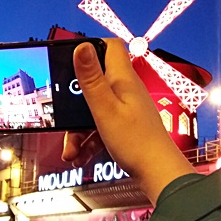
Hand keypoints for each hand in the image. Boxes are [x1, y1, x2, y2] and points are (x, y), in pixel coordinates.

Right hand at [62, 39, 193, 205]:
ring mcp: (126, 109)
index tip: (70, 62)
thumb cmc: (136, 142)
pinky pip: (99, 127)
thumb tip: (82, 45)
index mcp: (123, 80)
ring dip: (78, 129)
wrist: (157, 174)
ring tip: (70, 149)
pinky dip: (88, 140)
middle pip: (94, 83)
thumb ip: (91, 78)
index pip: (110, 47)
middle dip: (74, 102)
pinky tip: (79, 156)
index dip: (90, 49)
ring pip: (93, 109)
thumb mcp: (105, 108)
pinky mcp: (124, 126)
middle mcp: (126, 90)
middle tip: (63, 115)